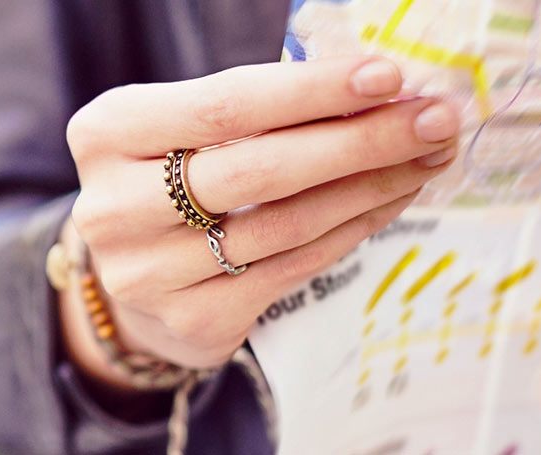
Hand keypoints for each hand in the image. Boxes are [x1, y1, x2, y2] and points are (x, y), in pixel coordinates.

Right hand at [61, 56, 458, 384]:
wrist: (132, 274)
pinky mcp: (191, 317)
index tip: (388, 75)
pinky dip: (350, 229)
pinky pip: (292, 266)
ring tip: (424, 158)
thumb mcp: (185, 128)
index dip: (312, 91)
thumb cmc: (172, 177)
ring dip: (368, 187)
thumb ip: (256, 108)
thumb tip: (375, 87)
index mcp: (108, 132)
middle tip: (432, 120)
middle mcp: (114, 205)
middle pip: (259, 168)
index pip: (225, 106)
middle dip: (359, 141)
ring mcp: (149, 271)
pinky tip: (388, 200)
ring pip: (284, 223)